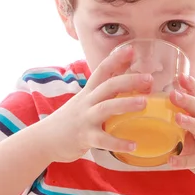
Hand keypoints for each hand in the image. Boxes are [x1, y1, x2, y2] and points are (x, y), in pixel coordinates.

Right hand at [45, 45, 151, 162]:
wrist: (45, 139)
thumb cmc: (71, 121)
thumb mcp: (84, 102)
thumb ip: (102, 95)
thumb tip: (126, 86)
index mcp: (88, 92)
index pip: (102, 70)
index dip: (116, 59)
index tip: (132, 49)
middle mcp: (87, 102)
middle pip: (108, 85)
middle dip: (129, 80)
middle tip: (149, 79)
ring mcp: (85, 119)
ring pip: (105, 107)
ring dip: (125, 103)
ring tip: (144, 103)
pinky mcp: (84, 137)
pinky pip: (103, 140)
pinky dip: (118, 143)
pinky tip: (133, 145)